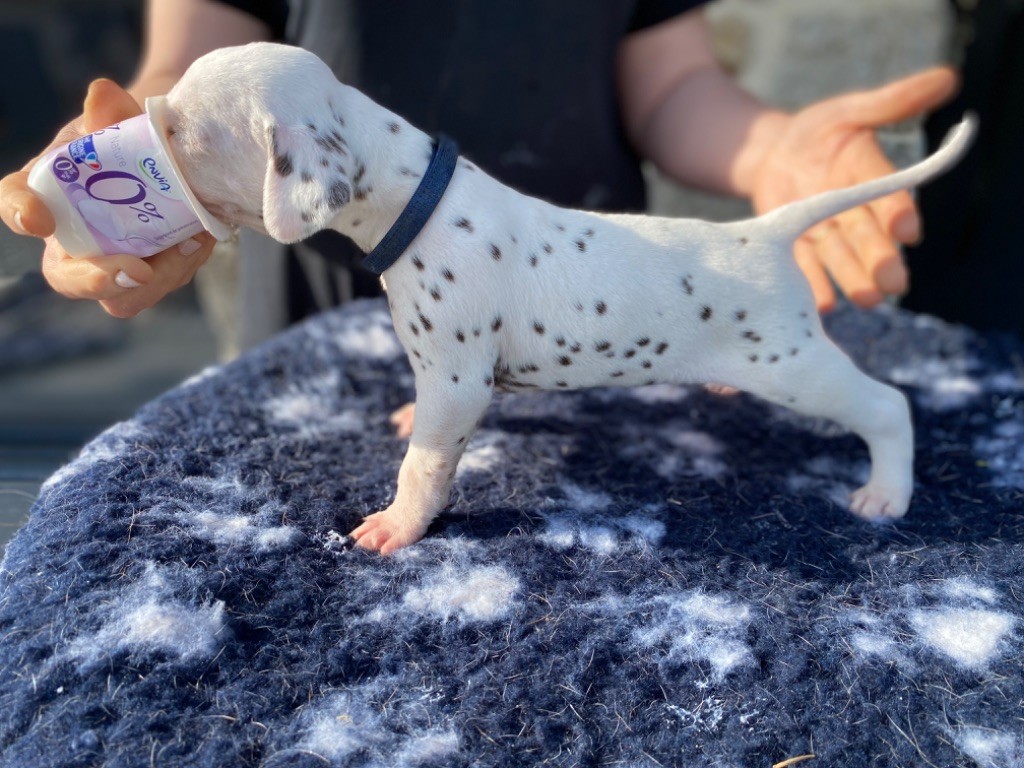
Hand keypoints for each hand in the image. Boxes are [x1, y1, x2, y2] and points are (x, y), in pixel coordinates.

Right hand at [0, 78, 216, 317]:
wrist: (169, 145)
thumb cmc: (127, 131)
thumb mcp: (117, 115)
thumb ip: (109, 110)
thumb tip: (104, 95)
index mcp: (46, 193)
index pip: (15, 204)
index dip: (19, 212)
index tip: (37, 218)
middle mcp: (72, 238)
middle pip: (67, 277)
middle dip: (98, 281)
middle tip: (136, 271)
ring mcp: (112, 263)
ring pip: (125, 296)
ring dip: (159, 276)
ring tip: (189, 241)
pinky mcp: (153, 273)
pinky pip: (165, 282)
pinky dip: (185, 263)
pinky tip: (200, 237)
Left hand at [746, 68, 958, 310]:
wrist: (773, 154)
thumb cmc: (818, 130)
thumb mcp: (849, 110)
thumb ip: (892, 101)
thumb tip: (948, 78)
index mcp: (870, 174)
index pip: (889, 194)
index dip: (898, 211)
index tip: (907, 230)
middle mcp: (852, 209)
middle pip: (868, 236)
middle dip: (880, 258)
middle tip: (892, 281)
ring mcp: (825, 231)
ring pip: (841, 258)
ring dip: (854, 279)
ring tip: (868, 298)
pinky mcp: (797, 244)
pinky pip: (806, 268)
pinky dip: (815, 287)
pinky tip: (824, 305)